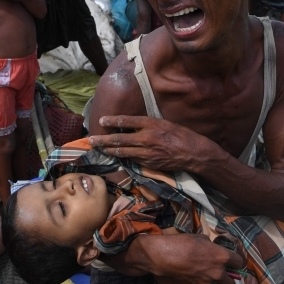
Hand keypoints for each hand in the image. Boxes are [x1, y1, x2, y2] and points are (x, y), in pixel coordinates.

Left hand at [89, 116, 214, 173]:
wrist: (192, 152)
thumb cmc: (181, 135)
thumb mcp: (164, 123)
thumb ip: (148, 125)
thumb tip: (132, 125)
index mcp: (151, 124)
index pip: (127, 120)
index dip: (113, 120)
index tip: (102, 120)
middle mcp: (146, 137)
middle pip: (120, 138)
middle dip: (103, 139)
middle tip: (91, 139)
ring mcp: (146, 152)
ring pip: (123, 151)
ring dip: (109, 149)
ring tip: (98, 148)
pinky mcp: (148, 163)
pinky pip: (132, 159)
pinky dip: (122, 157)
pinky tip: (114, 156)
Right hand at [139, 234, 245, 283]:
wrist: (166, 256)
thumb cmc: (184, 243)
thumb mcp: (201, 238)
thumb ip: (211, 246)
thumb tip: (213, 249)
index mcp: (222, 257)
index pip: (239, 262)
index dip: (237, 261)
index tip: (233, 261)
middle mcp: (218, 272)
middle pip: (231, 282)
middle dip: (228, 278)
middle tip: (221, 273)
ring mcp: (207, 283)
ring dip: (210, 279)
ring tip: (198, 270)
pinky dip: (197, 281)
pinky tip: (189, 273)